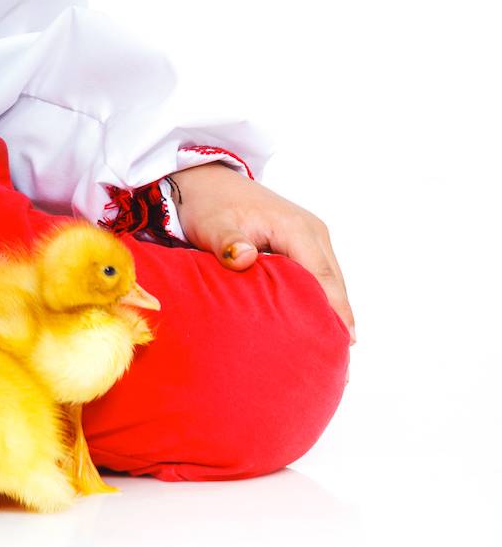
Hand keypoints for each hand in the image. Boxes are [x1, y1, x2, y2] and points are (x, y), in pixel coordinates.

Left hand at [167, 162, 356, 344]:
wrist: (204, 180)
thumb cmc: (209, 204)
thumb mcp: (212, 224)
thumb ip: (227, 243)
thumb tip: (244, 258)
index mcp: (296, 227)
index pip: (324, 278)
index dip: (335, 314)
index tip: (341, 348)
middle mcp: (311, 231)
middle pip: (333, 284)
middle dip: (337, 322)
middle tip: (337, 366)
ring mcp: (310, 236)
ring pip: (330, 282)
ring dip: (330, 313)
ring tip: (330, 356)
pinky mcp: (302, 243)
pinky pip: (318, 276)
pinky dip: (320, 301)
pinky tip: (316, 328)